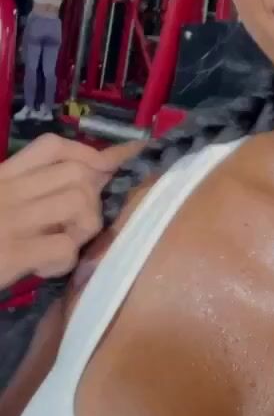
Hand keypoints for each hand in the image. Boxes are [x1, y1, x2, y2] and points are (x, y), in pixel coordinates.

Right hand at [0, 134, 143, 290]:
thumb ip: (29, 191)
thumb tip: (91, 177)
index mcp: (0, 178)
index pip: (52, 146)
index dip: (91, 151)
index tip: (120, 158)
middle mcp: (4, 192)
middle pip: (76, 172)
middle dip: (93, 197)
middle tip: (79, 224)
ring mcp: (8, 221)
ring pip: (79, 202)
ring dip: (84, 228)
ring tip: (65, 245)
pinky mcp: (10, 255)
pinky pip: (63, 246)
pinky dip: (65, 261)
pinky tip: (47, 269)